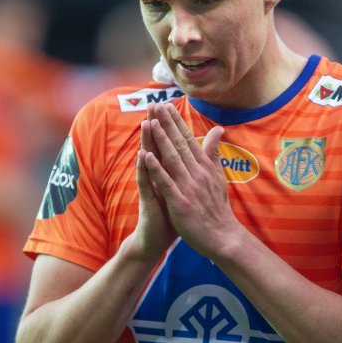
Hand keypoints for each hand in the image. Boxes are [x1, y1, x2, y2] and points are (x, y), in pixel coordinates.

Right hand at [131, 109, 177, 260]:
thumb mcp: (183, 190)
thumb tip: (198, 159)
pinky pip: (144, 181)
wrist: (156, 238)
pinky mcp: (147, 199)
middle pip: (156, 146)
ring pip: (147, 159)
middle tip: (154, 104)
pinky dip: (144, 168)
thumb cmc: (171, 214)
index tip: (170, 106)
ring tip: (146, 122)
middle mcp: (157, 175)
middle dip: (156, 126)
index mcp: (168, 172)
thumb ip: (188, 173)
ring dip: (147, 141)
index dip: (170, 127)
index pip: (168, 145)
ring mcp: (150, 186)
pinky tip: (143, 156)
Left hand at [141, 103, 239, 258]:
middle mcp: (197, 173)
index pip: (189, 139)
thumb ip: (214, 152)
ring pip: (172, 159)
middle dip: (167, 124)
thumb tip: (218, 129)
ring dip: (161, 140)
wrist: (222, 236)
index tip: (167, 105)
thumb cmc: (218, 207)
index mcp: (205, 166)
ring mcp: (188, 187)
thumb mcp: (219, 176)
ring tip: (150, 123)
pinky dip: (156, 168)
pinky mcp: (180, 202)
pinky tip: (146, 156)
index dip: (177, 122)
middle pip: (180, 144)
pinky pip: (165, 182)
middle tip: (157, 105)